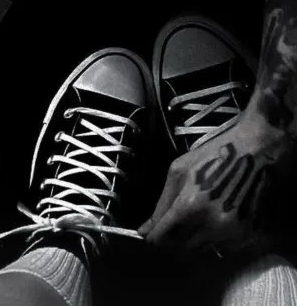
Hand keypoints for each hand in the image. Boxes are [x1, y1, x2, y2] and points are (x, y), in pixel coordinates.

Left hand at [138, 119, 296, 258]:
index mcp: (191, 204)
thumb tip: (144, 231)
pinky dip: (217, 242)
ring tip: (197, 221)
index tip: (151, 236)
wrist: (259, 148)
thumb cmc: (215, 154)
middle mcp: (213, 224)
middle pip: (182, 251)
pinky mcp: (253, 235)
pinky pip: (226, 251)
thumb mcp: (180, 170)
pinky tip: (217, 221)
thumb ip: (162, 204)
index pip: (163, 239)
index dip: (153, 239)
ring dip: (194, 243)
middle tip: (173, 228)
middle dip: (172, 242)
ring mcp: (236, 232)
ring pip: (204, 254)